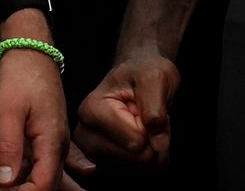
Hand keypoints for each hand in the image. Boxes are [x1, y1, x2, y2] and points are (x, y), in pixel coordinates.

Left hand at [0, 45, 67, 189]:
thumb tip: (6, 180)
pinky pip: (35, 165)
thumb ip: (9, 147)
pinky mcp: (45, 137)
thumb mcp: (9, 110)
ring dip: (14, 186)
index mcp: (52, 140)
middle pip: (43, 185)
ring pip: (39, 177)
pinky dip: (17, 174)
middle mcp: (57, 145)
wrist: (31, 50)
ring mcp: (53, 142)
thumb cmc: (22, 73)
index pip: (43, 185)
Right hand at [74, 51, 178, 166]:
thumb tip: (157, 142)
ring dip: (153, 147)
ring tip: (144, 122)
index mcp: (92, 111)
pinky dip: (149, 157)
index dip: (152, 124)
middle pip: (136, 158)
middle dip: (153, 139)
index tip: (144, 104)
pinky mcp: (106, 164)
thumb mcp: (155, 76)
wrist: (136, 74)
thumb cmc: (143, 71)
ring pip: (140, 168)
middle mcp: (87, 136)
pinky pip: (140, 172)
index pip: (136, 140)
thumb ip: (155, 105)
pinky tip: (141, 136)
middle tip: (147, 114)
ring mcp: (95, 153)